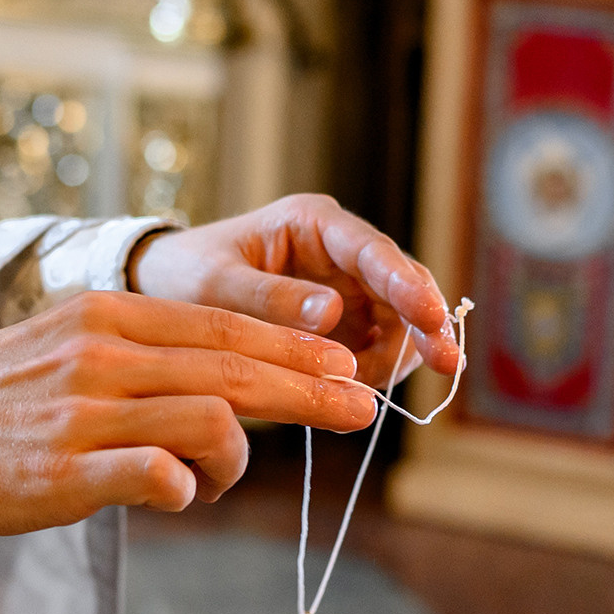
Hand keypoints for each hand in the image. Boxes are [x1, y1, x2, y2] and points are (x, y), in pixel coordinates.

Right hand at [0, 290, 373, 534]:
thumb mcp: (71, 348)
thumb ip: (146, 359)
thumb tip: (229, 390)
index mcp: (109, 314)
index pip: (224, 327)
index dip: (294, 348)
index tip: (343, 366)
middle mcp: (102, 352)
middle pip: (235, 368)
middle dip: (308, 390)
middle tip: (358, 409)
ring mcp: (86, 411)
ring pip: (210, 420)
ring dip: (237, 459)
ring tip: (219, 479)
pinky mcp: (68, 470)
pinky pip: (157, 474)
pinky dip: (186, 487)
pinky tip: (180, 495)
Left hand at [129, 193, 457, 387]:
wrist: (166, 291)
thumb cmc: (185, 277)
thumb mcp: (215, 287)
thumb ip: (270, 300)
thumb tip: (333, 313)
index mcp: (311, 223)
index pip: (374, 251)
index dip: (408, 285)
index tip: (433, 319)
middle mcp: (339, 251)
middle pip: (403, 284)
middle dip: (425, 325)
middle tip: (447, 365)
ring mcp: (347, 287)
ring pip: (399, 321)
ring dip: (397, 356)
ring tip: (361, 387)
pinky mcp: (345, 322)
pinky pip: (378, 348)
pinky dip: (375, 372)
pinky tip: (353, 389)